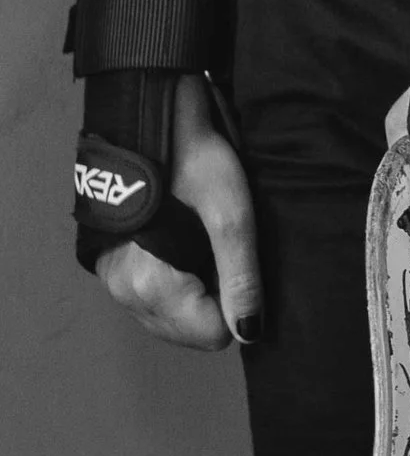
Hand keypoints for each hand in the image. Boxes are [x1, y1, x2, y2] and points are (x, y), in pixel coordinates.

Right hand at [95, 75, 259, 350]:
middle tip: (227, 252)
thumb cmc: (197, 163)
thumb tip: (250, 333)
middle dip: (216, 301)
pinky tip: (190, 250)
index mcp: (150, 286)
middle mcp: (124, 293)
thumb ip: (241, 278)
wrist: (154, 120)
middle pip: (188, 330)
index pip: (210, 334)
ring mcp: (115, 284)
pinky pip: (152, 301)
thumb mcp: (232, 216)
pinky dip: (177, 286)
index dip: (237, 305)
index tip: (242, 265)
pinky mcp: (113, 270)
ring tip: (209, 247)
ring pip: (170, 318)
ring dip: (197, 294)